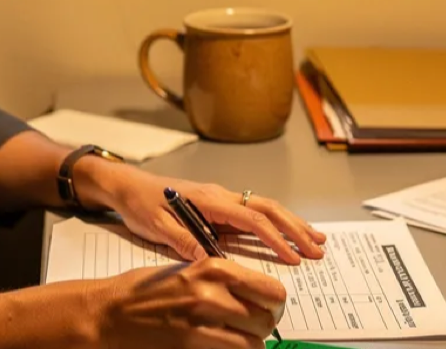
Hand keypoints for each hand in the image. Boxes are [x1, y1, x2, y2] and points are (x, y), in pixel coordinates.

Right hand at [89, 258, 283, 348]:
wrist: (109, 313)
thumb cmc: (143, 290)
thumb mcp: (185, 271)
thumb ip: (219, 281)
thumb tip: (251, 294)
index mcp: (213, 268)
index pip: (270, 290)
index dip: (274, 302)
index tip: (269, 307)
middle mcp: (212, 294)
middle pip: (266, 319)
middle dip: (263, 326)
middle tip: (252, 327)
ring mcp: (203, 324)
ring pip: (254, 343)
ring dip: (249, 343)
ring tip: (235, 339)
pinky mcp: (192, 346)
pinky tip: (220, 346)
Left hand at [98, 166, 325, 263]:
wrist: (127, 186)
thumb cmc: (140, 203)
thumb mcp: (155, 225)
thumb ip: (181, 240)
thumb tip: (208, 259)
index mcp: (208, 200)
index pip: (250, 218)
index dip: (274, 238)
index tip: (293, 257)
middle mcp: (220, 196)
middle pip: (267, 209)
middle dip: (295, 228)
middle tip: (318, 248)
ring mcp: (220, 199)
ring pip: (264, 209)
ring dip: (291, 223)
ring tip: (315, 239)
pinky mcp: (217, 206)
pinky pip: (253, 213)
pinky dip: (275, 223)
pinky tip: (286, 233)